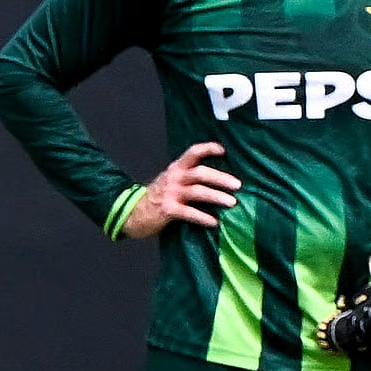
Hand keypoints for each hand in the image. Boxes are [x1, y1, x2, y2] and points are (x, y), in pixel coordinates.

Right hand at [121, 142, 241, 238]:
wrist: (132, 212)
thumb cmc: (159, 196)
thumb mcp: (172, 180)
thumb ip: (189, 177)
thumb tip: (220, 179)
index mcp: (176, 168)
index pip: (193, 152)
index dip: (208, 148)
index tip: (224, 150)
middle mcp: (174, 177)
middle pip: (201, 173)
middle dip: (221, 178)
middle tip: (238, 185)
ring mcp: (170, 193)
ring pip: (198, 192)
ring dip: (217, 197)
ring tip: (232, 203)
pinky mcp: (167, 209)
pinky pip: (189, 213)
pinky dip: (203, 217)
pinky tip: (214, 222)